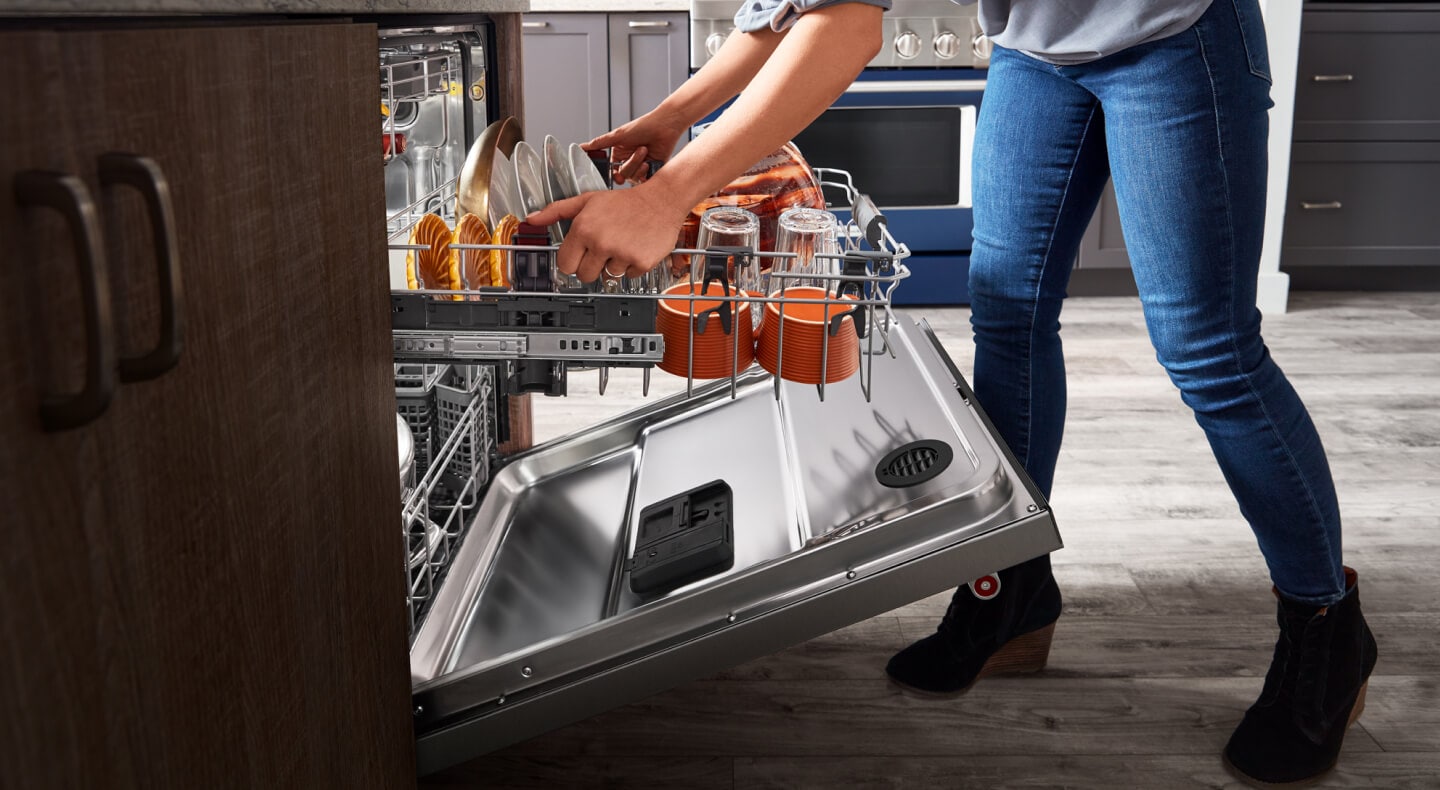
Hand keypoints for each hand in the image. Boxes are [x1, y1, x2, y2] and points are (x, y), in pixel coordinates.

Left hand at [527, 183, 688, 282]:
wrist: (661, 200)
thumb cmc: (624, 201)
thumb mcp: (587, 201)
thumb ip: (556, 211)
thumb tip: (531, 218)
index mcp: (584, 228)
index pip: (565, 264)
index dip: (572, 261)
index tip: (580, 256)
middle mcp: (601, 242)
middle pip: (584, 276)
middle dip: (591, 266)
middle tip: (603, 250)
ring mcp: (621, 254)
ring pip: (607, 276)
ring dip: (613, 264)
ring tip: (622, 244)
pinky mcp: (640, 263)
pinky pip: (628, 276)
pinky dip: (631, 266)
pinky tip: (634, 248)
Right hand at [583, 112, 685, 184]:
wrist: (665, 126)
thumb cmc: (643, 126)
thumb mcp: (618, 135)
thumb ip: (599, 144)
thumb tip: (581, 147)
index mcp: (619, 154)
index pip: (611, 170)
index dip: (612, 174)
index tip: (615, 175)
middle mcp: (628, 161)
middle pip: (623, 175)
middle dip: (631, 164)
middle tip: (640, 151)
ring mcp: (640, 166)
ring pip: (634, 177)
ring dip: (639, 164)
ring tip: (646, 150)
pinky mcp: (652, 170)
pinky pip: (645, 180)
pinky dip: (647, 173)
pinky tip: (650, 162)